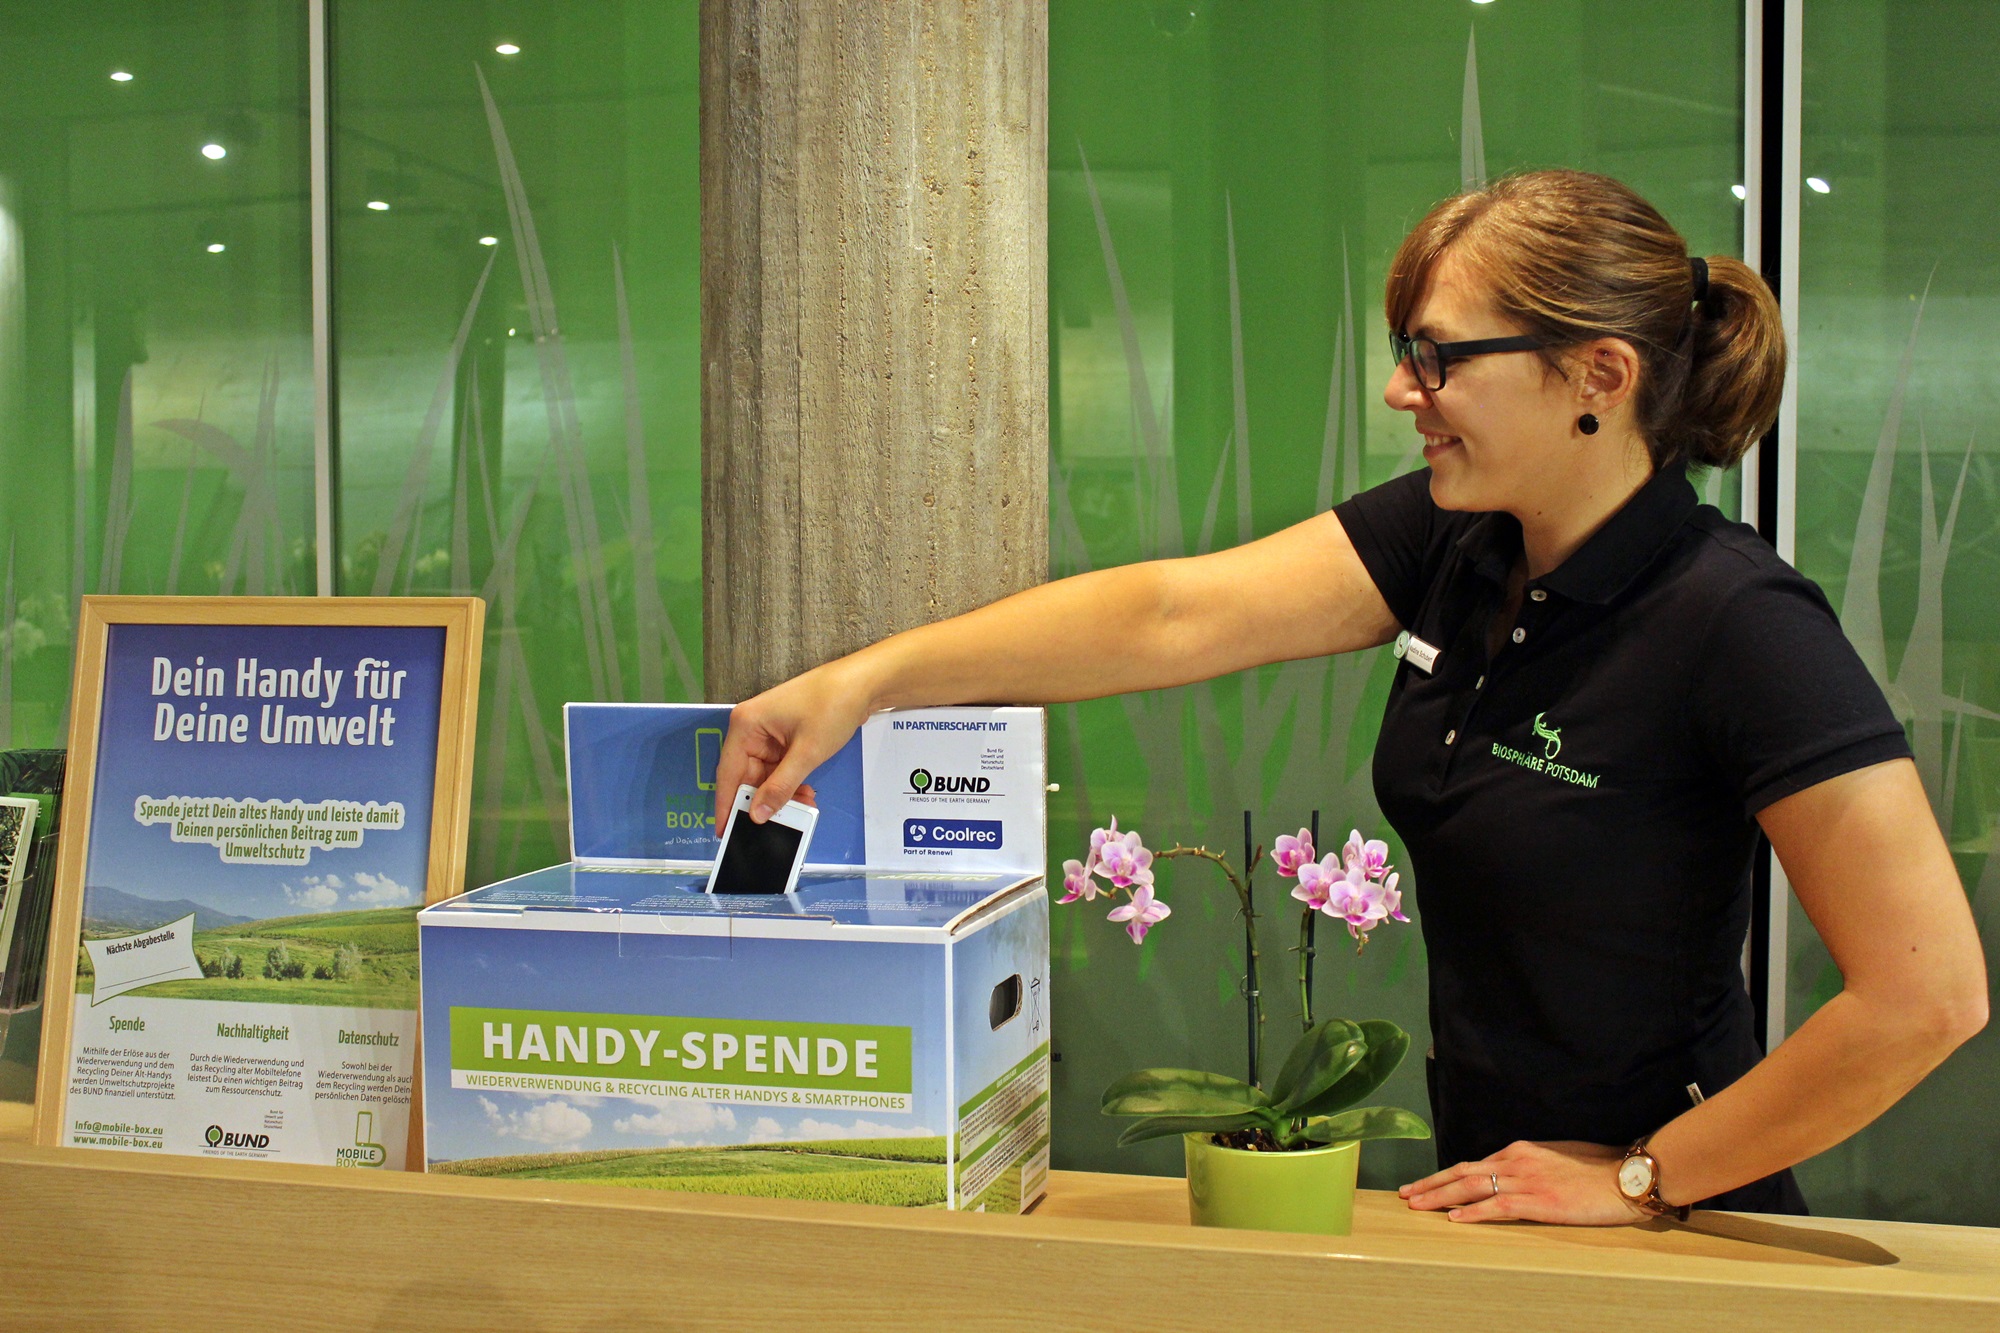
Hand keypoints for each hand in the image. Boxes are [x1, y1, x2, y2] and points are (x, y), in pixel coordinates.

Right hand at [713, 661, 874, 826]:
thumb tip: (758, 815)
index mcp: (746, 724)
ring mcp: (768, 732)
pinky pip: (778, 767)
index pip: (728, 773)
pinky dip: (789, 782)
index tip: (724, 833)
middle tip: (775, 825)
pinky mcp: (783, 736)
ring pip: (765, 775)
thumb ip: (780, 787)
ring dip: (780, 793)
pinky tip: (804, 793)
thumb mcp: (806, 753)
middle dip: (762, 801)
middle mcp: (751, 727)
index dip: (726, 805)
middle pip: (746, 776)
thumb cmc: (832, 706)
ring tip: (801, 806)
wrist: (862, 684)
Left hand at [1398, 1140, 1643, 1225]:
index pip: (1474, 1164)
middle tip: (1406, 1195)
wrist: (1628, 1175)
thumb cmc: (1599, 1169)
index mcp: (1521, 1151)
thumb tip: (1513, 1177)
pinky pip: (1498, 1206)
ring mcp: (1527, 1180)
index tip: (1425, 1184)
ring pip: (1473, 1187)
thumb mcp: (1557, 1159)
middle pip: (1463, 1172)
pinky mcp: (1540, 1201)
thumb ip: (1532, 1166)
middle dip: (1432, 1184)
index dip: (1446, 1175)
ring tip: (1417, 1205)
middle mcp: (1517, 1160)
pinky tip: (1455, 1219)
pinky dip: (1474, 1212)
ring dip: (1441, 1197)